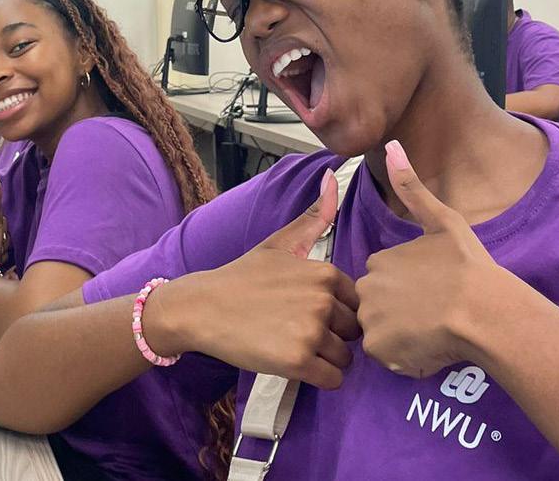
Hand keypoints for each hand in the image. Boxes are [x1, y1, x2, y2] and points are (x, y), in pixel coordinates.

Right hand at [147, 170, 359, 389]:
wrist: (203, 307)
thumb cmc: (243, 277)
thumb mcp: (279, 244)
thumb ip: (313, 218)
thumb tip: (333, 178)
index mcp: (324, 273)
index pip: (355, 303)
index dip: (335, 311)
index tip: (306, 310)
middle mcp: (322, 300)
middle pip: (353, 332)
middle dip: (333, 336)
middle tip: (299, 331)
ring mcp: (310, 331)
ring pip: (345, 358)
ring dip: (326, 359)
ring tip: (295, 346)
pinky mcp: (298, 361)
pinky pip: (333, 380)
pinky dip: (319, 378)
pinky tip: (295, 363)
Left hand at [355, 140, 508, 377]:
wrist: (484, 311)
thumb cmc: (469, 267)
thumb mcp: (442, 220)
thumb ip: (412, 187)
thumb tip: (391, 145)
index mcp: (379, 260)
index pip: (384, 280)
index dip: (409, 290)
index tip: (432, 291)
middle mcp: (367, 288)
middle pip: (378, 306)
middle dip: (400, 312)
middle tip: (434, 314)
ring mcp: (372, 320)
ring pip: (383, 332)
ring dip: (402, 335)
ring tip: (434, 330)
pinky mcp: (381, 349)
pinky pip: (389, 357)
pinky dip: (406, 357)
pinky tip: (430, 347)